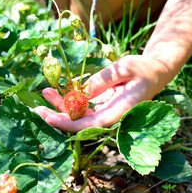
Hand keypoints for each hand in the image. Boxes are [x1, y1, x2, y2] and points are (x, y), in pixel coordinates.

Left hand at [34, 55, 170, 131]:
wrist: (155, 73)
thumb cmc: (143, 69)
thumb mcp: (124, 68)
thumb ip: (103, 80)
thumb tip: (81, 90)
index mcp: (120, 111)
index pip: (90, 124)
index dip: (68, 124)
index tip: (49, 118)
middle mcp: (110, 116)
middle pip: (80, 123)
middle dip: (57, 117)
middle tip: (36, 109)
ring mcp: (104, 112)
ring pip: (78, 116)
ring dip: (60, 107)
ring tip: (45, 91)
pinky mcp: (100, 106)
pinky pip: (81, 107)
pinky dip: (68, 100)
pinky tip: (54, 91)